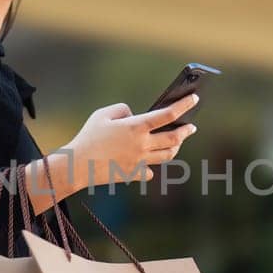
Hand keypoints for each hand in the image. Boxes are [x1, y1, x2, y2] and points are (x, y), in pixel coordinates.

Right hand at [63, 92, 198, 186]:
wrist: (77, 165)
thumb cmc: (88, 136)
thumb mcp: (102, 114)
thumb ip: (122, 110)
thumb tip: (135, 115)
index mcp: (136, 127)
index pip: (168, 114)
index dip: (184, 105)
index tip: (194, 99)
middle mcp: (142, 145)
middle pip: (174, 138)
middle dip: (186, 130)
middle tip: (191, 126)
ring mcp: (140, 162)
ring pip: (167, 155)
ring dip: (175, 147)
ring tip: (178, 141)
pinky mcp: (133, 174)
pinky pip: (149, 171)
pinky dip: (151, 166)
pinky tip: (149, 162)